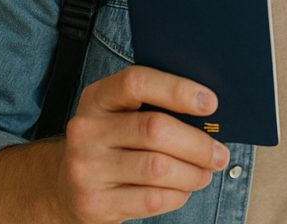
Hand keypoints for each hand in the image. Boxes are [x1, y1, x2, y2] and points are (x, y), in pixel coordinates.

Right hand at [55, 66, 230, 222]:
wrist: (67, 188)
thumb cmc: (114, 143)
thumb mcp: (122, 115)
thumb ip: (157, 107)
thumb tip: (210, 113)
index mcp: (98, 98)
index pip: (137, 82)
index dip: (177, 90)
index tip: (211, 103)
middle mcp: (86, 130)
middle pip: (155, 129)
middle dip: (197, 143)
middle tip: (219, 153)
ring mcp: (86, 168)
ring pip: (158, 167)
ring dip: (193, 172)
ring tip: (206, 172)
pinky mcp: (93, 203)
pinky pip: (151, 199)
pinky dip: (178, 194)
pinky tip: (183, 189)